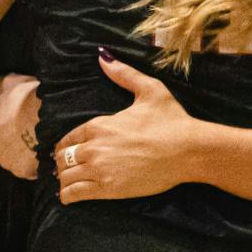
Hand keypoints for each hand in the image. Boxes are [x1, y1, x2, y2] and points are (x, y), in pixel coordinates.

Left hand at [0, 74, 41, 179]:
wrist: (49, 116)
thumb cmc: (30, 98)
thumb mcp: (13, 83)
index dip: (4, 127)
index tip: (16, 124)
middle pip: (1, 148)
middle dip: (12, 143)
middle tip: (30, 133)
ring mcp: (8, 162)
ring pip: (14, 160)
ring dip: (24, 154)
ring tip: (40, 143)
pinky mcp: (23, 172)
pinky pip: (29, 170)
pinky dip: (36, 165)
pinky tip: (45, 153)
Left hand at [55, 51, 197, 204]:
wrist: (189, 150)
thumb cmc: (171, 120)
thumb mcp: (149, 89)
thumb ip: (123, 74)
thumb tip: (102, 55)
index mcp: (99, 125)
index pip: (67, 138)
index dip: (65, 146)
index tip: (68, 151)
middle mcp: (94, 147)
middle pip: (62, 158)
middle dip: (63, 163)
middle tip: (69, 168)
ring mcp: (100, 170)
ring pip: (65, 178)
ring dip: (64, 180)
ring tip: (69, 182)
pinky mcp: (109, 190)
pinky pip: (74, 194)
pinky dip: (67, 196)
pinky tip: (69, 195)